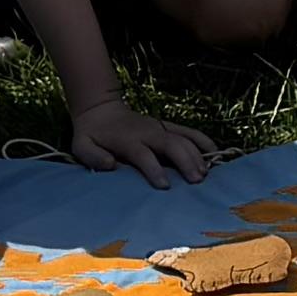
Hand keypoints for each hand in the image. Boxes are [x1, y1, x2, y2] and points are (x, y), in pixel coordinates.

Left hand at [69, 96, 217, 187]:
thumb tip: (111, 164)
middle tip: (196, 181)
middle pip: (171, 144)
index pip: (144, 154)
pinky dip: (203, 141)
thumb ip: (94, 156)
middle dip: (185, 161)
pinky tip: (215, 153)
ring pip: (183, 138)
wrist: (100, 109)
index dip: (154, 169)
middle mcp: (147, 132)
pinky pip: (189, 132)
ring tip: (206, 173)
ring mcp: (159, 128)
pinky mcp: (167, 127)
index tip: (165, 186)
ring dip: (197, 154)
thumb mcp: (81, 146)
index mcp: (127, 140)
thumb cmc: (92, 135)